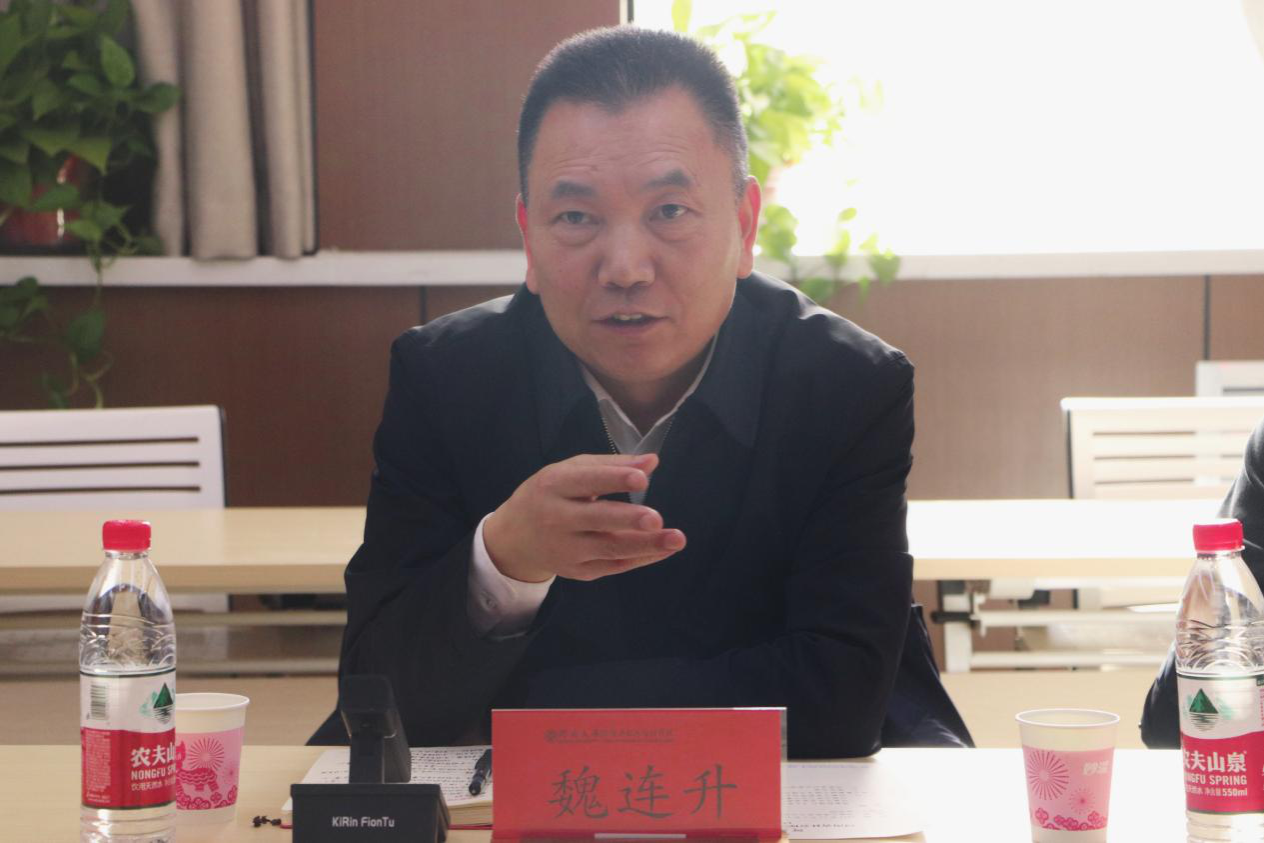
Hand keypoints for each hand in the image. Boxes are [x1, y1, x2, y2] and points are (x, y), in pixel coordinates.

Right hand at [482, 453, 685, 582]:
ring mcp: (567, 549)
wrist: (514, 538)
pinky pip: (614, 566)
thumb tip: (652, 461)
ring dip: (645, 545)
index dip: (614, 479)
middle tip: (656, 518)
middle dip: (628, 519)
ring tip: (676, 539)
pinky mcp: (578, 571)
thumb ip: (611, 466)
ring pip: (609, 548)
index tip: (642, 478)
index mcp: (554, 485)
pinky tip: (663, 550)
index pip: (587, 481)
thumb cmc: (550, 495)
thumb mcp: (571, 471)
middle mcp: (557, 518)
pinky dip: (641, 558)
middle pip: (597, 518)